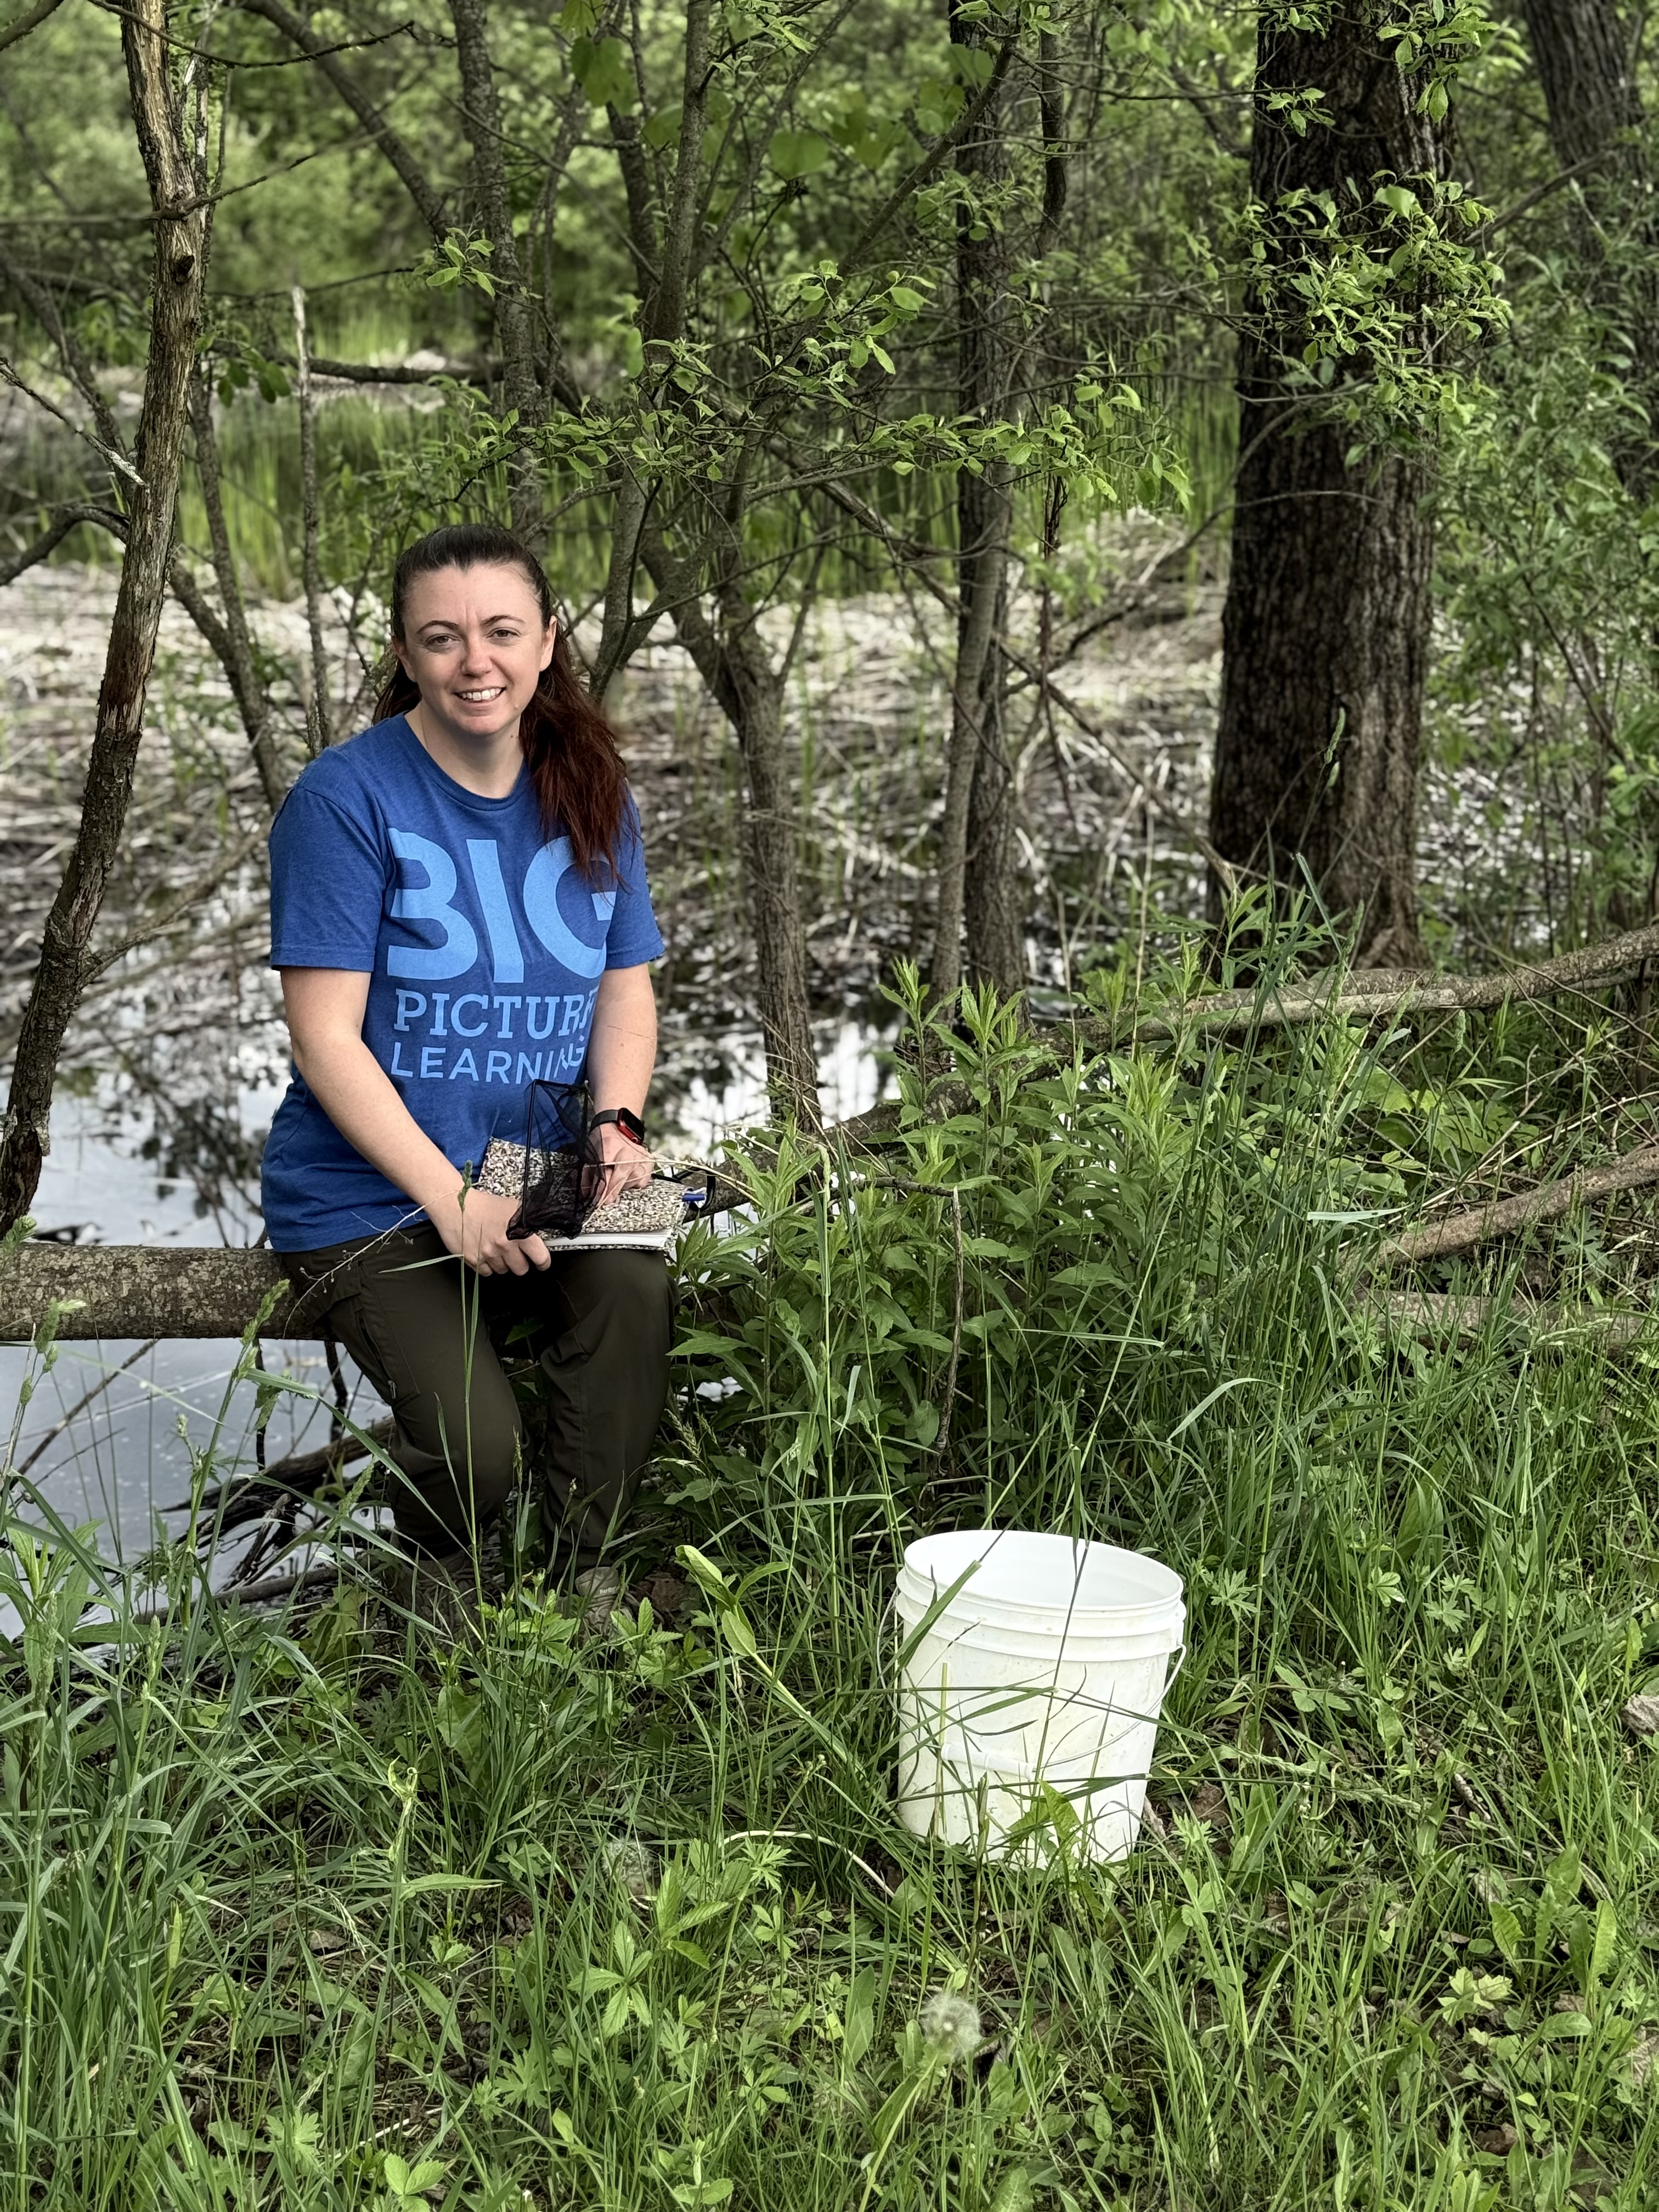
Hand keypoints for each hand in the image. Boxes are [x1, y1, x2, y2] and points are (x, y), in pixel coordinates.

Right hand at [432, 1184, 550, 1275]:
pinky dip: (486, 1266)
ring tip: (495, 1248)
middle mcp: (505, 1244)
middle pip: (521, 1269)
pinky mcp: (474, 1260)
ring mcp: (489, 1254)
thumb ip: (529, 1223)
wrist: (455, 1204)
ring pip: (503, 1271)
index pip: (540, 1256)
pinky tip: (484, 1253)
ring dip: (502, 1263)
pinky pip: (486, 1273)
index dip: (542, 1262)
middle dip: (519, 1262)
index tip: (541, 1263)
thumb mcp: (513, 1208)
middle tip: (514, 1253)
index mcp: (519, 1231)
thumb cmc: (483, 1205)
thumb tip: (541, 1236)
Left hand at [589, 1119, 652, 1206]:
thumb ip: (589, 1174)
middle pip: (620, 1179)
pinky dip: (636, 1182)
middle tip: (607, 1200)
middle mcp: (627, 1152)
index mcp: (609, 1148)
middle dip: (612, 1192)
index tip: (597, 1200)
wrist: (617, 1126)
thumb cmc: (603, 1140)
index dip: (601, 1190)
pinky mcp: (648, 1161)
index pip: (605, 1175)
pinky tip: (629, 1177)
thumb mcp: (591, 1154)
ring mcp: (640, 1157)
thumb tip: (587, 1193)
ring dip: (624, 1185)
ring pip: (633, 1181)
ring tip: (617, 1179)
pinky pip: (643, 1180)